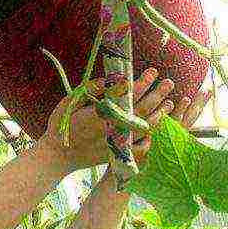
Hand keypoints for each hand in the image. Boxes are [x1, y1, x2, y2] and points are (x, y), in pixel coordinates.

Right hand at [41, 69, 211, 173]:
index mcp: (100, 113)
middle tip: (168, 83)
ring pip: (145, 127)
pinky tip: (159, 127)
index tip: (152, 72)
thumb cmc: (61, 127)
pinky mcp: (119, 153)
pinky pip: (142, 144)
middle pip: (141, 110)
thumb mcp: (69, 103)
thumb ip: (89, 91)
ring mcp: (118, 142)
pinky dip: (152, 135)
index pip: (127, 95)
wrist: (59, 156)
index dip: (142, 83)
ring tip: (170, 102)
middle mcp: (112, 128)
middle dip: (157, 95)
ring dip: (159, 114)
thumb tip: (108, 79)